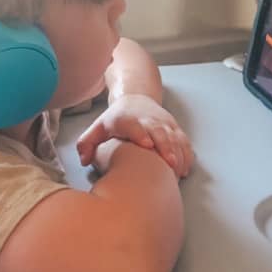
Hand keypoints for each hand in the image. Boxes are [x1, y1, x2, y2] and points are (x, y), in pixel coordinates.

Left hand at [77, 94, 192, 177]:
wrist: (136, 99)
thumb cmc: (116, 120)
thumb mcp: (98, 127)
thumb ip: (86, 143)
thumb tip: (84, 160)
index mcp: (128, 120)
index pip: (135, 125)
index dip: (141, 134)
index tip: (147, 145)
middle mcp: (149, 120)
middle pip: (160, 132)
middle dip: (166, 147)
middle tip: (169, 163)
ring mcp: (164, 124)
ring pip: (175, 137)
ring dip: (178, 154)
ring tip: (178, 172)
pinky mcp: (175, 129)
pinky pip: (184, 141)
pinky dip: (186, 155)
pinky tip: (185, 169)